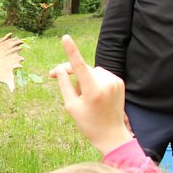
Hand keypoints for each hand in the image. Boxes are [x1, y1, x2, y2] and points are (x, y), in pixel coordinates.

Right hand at [49, 35, 132, 154]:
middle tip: (52, 76)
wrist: (112, 135)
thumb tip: (59, 69)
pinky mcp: (119, 82)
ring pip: (91, 71)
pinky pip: (100, 74)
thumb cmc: (88, 123)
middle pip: (82, 68)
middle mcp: (106, 83)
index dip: (71, 51)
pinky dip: (94, 80)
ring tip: (83, 96)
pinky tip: (94, 95)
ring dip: (83, 78)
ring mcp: (114, 82)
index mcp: (92, 91)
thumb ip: (64, 85)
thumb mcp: (71, 106)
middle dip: (69, 72)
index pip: (79, 66)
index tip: (65, 37)